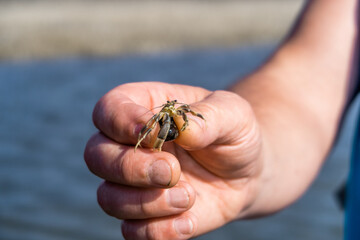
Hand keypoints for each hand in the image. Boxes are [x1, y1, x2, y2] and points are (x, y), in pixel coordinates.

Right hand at [84, 82, 263, 238]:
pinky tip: (189, 221)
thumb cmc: (233, 134)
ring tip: (189, 196)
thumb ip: (210, 117)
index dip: (121, 122)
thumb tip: (181, 129)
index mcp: (144, 108)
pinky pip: (131, 231)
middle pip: (96, 156)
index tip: (154, 135)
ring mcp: (135, 183)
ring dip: (147, 203)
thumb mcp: (233, 114)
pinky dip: (158, 231)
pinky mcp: (147, 216)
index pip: (109, 110)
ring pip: (108, 198)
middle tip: (172, 172)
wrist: (246, 171)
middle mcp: (130, 145)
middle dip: (131, 168)